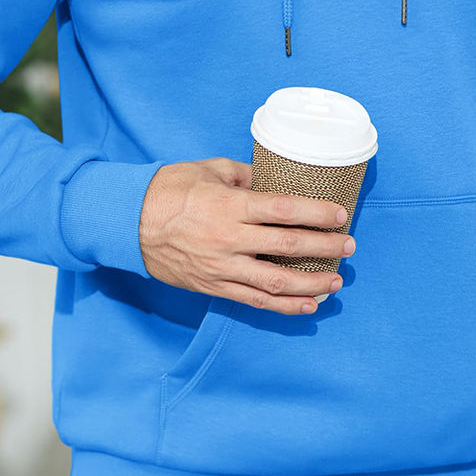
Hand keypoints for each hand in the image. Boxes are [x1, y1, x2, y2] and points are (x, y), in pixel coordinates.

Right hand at [138, 157, 355, 314]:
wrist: (127, 223)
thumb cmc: (168, 190)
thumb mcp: (209, 170)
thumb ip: (246, 176)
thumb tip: (275, 181)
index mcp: (230, 206)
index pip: (285, 210)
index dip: (318, 213)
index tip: (340, 215)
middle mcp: (230, 239)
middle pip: (288, 246)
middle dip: (325, 247)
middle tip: (348, 245)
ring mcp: (222, 267)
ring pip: (276, 281)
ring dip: (312, 283)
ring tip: (336, 280)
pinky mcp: (214, 286)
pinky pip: (255, 301)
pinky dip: (284, 306)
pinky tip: (308, 305)